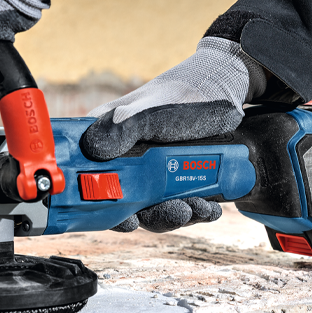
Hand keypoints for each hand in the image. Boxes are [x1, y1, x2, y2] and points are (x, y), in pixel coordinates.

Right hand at [82, 36, 263, 232]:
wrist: (221, 92)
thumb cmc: (178, 96)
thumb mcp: (150, 113)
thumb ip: (123, 128)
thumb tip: (92, 148)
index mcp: (106, 143)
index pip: (90, 181)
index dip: (103, 207)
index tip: (127, 220)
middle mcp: (124, 162)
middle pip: (127, 202)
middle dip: (154, 215)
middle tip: (179, 212)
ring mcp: (150, 174)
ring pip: (155, 207)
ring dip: (179, 214)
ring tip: (201, 208)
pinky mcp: (175, 181)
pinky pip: (180, 204)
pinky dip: (197, 210)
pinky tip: (212, 208)